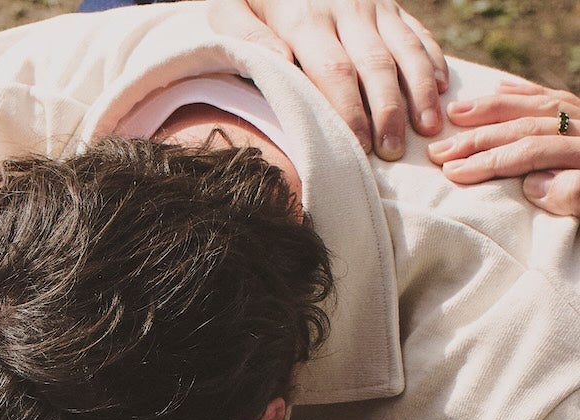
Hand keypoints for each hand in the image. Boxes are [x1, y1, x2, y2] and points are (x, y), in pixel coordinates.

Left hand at [207, 0, 447, 158]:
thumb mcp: (230, 9)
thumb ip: (248, 38)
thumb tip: (280, 65)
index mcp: (305, 19)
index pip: (335, 72)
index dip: (350, 112)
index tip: (359, 148)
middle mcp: (346, 9)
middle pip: (375, 66)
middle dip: (388, 112)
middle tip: (392, 152)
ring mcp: (373, 5)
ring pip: (403, 50)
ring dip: (419, 91)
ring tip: (428, 129)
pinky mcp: (390, 3)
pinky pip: (416, 32)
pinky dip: (431, 59)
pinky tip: (442, 89)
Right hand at [429, 78, 579, 216]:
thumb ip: (572, 193)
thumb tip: (534, 184)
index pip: (531, 154)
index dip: (490, 162)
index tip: (453, 172)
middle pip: (528, 128)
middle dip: (480, 138)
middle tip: (439, 150)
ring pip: (537, 106)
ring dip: (492, 108)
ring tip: (455, 113)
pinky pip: (555, 96)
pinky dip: (525, 91)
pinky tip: (500, 86)